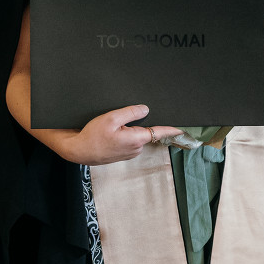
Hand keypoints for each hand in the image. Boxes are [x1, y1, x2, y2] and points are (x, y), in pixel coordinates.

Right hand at [58, 104, 182, 164]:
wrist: (78, 151)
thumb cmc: (93, 135)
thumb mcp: (111, 118)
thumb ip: (131, 112)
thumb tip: (146, 109)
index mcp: (136, 139)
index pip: (159, 132)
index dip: (172, 129)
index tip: (185, 128)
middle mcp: (136, 148)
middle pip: (145, 130)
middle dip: (137, 123)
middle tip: (119, 120)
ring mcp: (130, 153)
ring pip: (136, 135)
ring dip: (128, 129)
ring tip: (110, 128)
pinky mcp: (123, 154)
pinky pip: (129, 141)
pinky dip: (123, 135)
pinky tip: (109, 134)